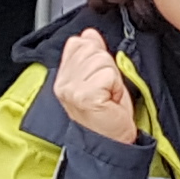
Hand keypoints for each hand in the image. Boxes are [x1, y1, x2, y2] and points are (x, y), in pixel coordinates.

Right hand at [52, 29, 137, 145]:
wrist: (111, 144)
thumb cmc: (106, 116)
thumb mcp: (99, 79)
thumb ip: (93, 54)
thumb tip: (89, 33)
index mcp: (63, 77)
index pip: (78, 43)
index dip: (97, 56)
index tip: (100, 79)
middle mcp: (63, 82)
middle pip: (92, 49)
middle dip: (107, 67)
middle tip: (107, 90)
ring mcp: (72, 89)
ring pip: (102, 60)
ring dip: (113, 78)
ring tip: (109, 96)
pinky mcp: (84, 95)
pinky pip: (108, 74)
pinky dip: (116, 86)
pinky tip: (111, 101)